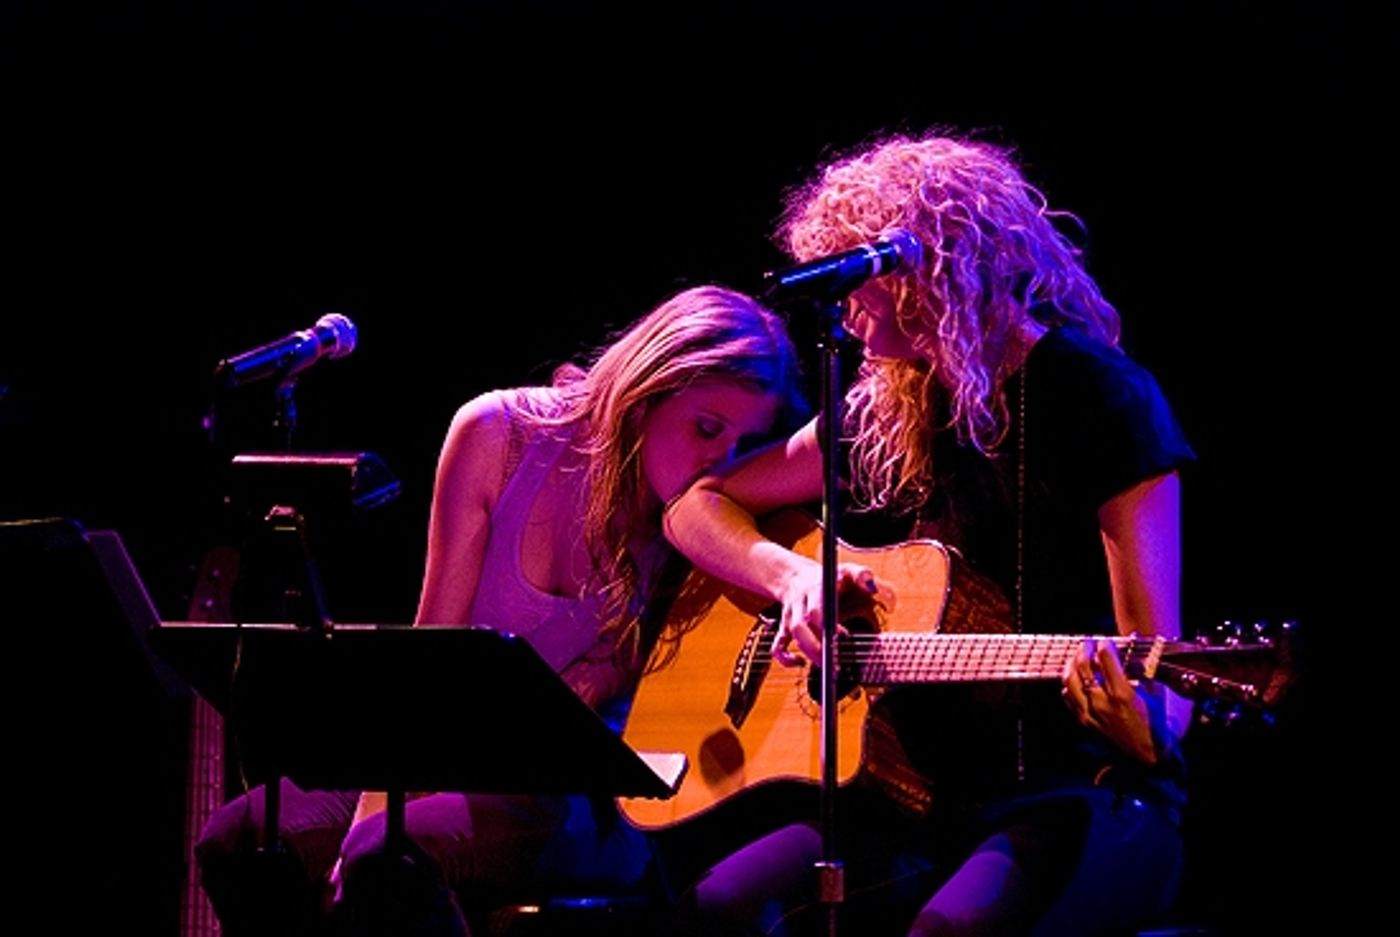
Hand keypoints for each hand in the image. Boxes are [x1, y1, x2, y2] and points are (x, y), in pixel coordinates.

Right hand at [770, 562, 888, 666]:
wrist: (795, 575)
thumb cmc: (828, 577)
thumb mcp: (846, 569)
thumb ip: (861, 575)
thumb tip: (872, 586)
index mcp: (816, 589)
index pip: (816, 608)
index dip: (825, 623)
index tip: (840, 635)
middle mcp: (800, 603)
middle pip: (800, 625)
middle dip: (815, 645)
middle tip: (834, 660)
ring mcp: (791, 616)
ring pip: (791, 635)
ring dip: (807, 652)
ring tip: (826, 667)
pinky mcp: (785, 627)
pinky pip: (777, 644)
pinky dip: (784, 658)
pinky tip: (799, 663)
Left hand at [1061, 638, 1157, 763]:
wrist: (1145, 757)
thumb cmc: (1155, 727)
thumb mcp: (1155, 697)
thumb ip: (1143, 674)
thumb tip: (1135, 656)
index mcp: (1123, 694)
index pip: (1106, 659)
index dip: (1104, 645)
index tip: (1105, 641)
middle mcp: (1102, 702)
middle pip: (1083, 666)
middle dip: (1084, 649)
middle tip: (1088, 643)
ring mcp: (1090, 712)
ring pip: (1070, 680)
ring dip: (1072, 664)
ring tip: (1077, 657)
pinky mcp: (1084, 721)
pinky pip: (1068, 698)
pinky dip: (1069, 685)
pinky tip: (1075, 680)